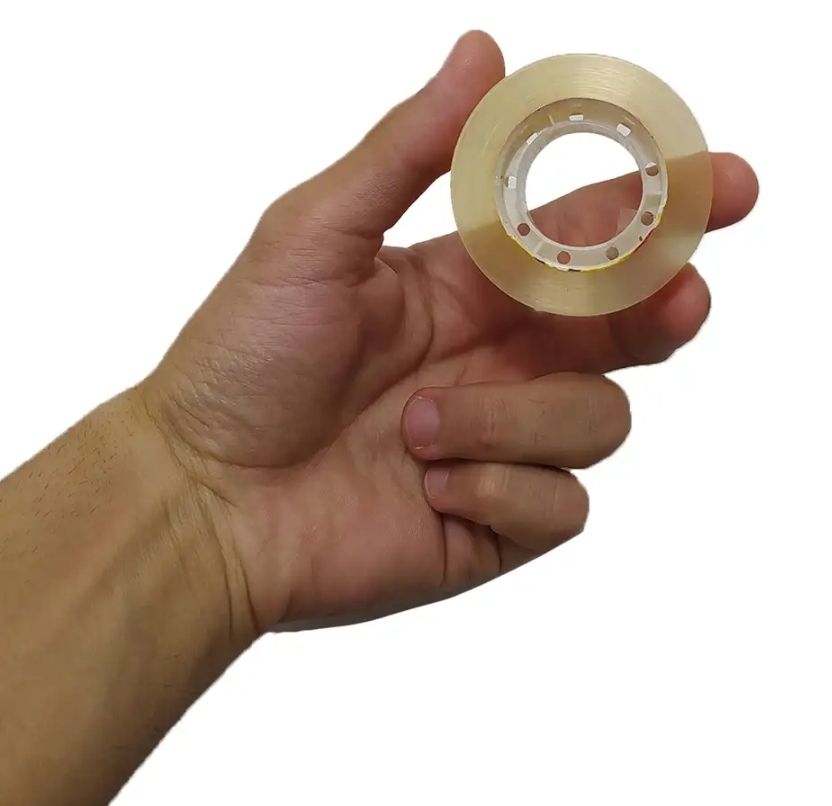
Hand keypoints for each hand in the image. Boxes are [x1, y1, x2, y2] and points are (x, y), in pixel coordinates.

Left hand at [140, 32, 757, 632]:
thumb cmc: (246, 362)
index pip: (583, 241)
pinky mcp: (499, 520)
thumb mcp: (315, 235)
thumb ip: (408, 150)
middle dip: (663, 305)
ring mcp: (504, 443)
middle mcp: (497, 362)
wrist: (208, 498)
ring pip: (596, 419)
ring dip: (514, 417)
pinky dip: (498, 488)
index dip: (656, 210)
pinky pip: (562, 504)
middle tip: (676, 294)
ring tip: (420, 427)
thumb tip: (483, 55)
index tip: (719, 185)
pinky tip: (428, 487)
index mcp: (464, 289)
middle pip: (625, 329)